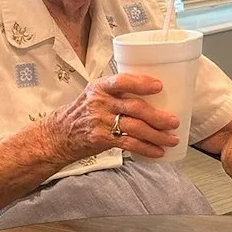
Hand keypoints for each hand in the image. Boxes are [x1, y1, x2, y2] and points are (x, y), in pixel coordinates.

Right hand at [39, 73, 180, 163]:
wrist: (58, 135)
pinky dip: (146, 148)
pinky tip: (158, 151)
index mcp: (100, 87)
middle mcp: (100, 103)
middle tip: (174, 121)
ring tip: (172, 138)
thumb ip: (117, 94)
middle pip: (134, 107)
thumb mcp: (94, 96)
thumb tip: (151, 96)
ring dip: (156, 134)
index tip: (159, 85)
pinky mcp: (101, 139)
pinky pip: (128, 143)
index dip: (141, 83)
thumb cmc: (81, 114)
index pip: (121, 81)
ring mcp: (100, 122)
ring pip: (135, 127)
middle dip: (157, 116)